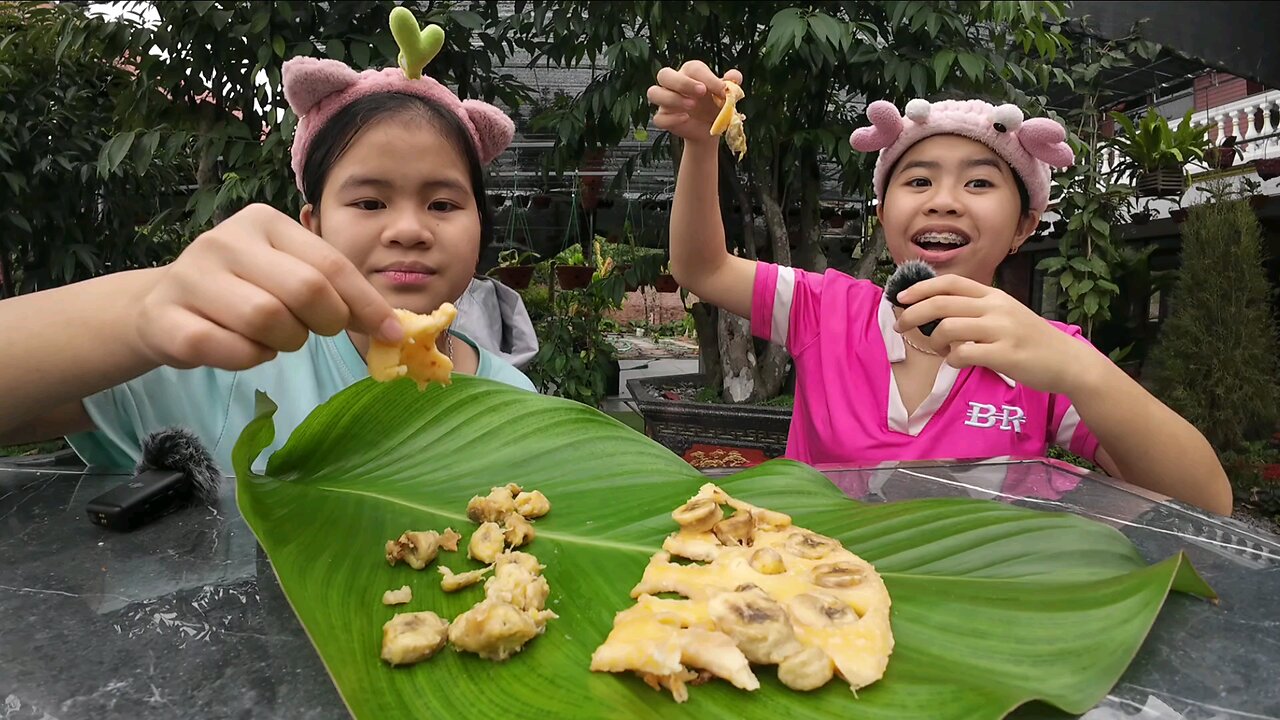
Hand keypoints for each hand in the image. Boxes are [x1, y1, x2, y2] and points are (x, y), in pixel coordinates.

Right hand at [136, 204, 402, 370]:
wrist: (161, 306)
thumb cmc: (243, 291)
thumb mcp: (289, 276)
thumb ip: (336, 291)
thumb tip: (393, 329)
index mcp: (264, 222)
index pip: (330, 264)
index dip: (367, 303)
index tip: (392, 335)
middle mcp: (225, 240)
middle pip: (304, 289)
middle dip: (324, 322)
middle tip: (315, 332)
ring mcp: (191, 276)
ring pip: (266, 319)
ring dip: (284, 342)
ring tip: (273, 338)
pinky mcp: (166, 317)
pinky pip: (230, 350)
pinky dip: (249, 359)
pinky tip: (244, 349)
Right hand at [647, 61, 742, 143]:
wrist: (710, 128)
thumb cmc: (715, 106)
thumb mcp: (726, 95)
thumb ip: (731, 84)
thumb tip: (735, 76)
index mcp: (690, 73)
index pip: (692, 68)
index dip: (707, 77)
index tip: (722, 90)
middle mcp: (673, 83)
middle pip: (664, 74)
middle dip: (682, 82)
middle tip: (702, 92)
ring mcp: (665, 101)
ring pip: (654, 93)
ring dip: (671, 98)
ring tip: (691, 106)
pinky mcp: (663, 117)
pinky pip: (658, 117)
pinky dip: (670, 118)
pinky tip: (685, 119)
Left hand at [894, 274, 1102, 394]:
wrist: (1068, 361)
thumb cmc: (1032, 340)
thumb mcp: (1006, 314)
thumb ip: (977, 310)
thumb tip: (938, 312)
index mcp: (993, 295)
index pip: (950, 283)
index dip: (921, 288)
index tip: (901, 297)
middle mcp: (995, 308)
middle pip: (942, 303)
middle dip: (913, 314)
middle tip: (900, 326)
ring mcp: (1000, 330)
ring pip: (948, 328)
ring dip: (935, 341)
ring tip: (942, 350)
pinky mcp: (1004, 354)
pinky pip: (963, 354)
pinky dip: (952, 360)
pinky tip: (958, 362)